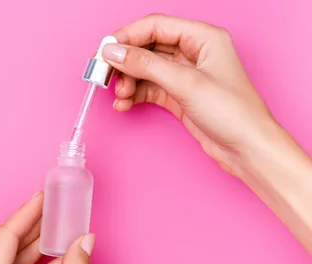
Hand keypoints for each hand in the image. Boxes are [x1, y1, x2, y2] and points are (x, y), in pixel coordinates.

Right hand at [102, 14, 283, 176]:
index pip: (156, 26)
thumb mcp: (185, 84)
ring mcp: (185, 74)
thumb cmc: (233, 112)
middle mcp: (193, 52)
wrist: (247, 149)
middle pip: (147, 47)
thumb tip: (114, 52)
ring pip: (145, 69)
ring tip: (120, 96)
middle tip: (104, 76)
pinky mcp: (179, 95)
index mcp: (203, 37)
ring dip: (127, 81)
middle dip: (124, 62)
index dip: (127, 37)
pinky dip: (134, 95)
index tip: (104, 52)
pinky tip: (124, 105)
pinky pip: (148, 88)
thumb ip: (146, 65)